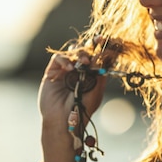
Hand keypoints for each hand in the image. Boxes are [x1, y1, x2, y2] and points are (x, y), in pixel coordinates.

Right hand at [37, 39, 114, 161]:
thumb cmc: (81, 109)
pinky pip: (58, 58)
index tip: (108, 41)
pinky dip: (65, 60)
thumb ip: (98, 74)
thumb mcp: (95, 91)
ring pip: (73, 51)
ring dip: (80, 53)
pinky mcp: (53, 72)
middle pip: (86, 50)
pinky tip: (69, 69)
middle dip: (93, 45)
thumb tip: (101, 57)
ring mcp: (66, 70)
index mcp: (92, 74)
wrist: (62, 121)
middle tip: (98, 42)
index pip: (98, 56)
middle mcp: (79, 70)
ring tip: (84, 62)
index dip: (103, 48)